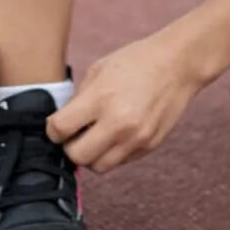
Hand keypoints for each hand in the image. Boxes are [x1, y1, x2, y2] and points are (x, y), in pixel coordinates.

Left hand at [46, 32, 204, 173]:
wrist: (177, 65)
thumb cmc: (135, 62)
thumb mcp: (98, 71)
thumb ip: (79, 100)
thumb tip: (63, 125)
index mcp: (101, 99)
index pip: (60, 130)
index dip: (52, 129)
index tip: (56, 125)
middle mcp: (119, 123)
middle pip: (77, 156)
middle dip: (70, 147)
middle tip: (74, 134)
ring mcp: (136, 139)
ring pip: (98, 167)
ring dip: (91, 155)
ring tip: (95, 136)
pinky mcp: (149, 147)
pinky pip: (120, 161)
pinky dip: (111, 153)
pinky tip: (115, 134)